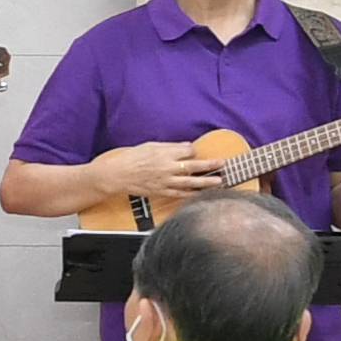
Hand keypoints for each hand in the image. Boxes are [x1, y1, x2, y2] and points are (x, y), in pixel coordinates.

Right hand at [85, 140, 214, 205]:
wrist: (117, 175)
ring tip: (219, 181)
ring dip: (206, 182)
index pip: (187, 151)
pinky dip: (192, 194)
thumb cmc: (131, 158)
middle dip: (210, 165)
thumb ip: (170, 146)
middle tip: (223, 164)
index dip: (193, 151)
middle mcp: (167, 168)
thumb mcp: (150, 146)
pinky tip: (202, 194)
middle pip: (193, 166)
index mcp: (164, 153)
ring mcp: (165, 182)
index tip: (195, 152)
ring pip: (190, 182)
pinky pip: (180, 194)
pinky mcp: (162, 192)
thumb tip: (187, 147)